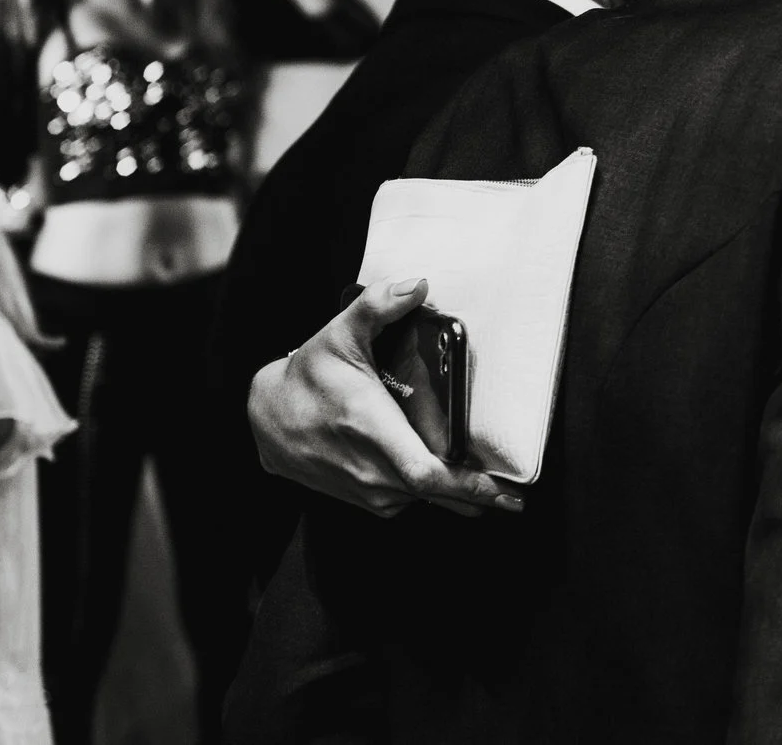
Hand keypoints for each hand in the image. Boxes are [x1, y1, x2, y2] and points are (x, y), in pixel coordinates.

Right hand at [247, 278, 522, 518]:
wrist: (264, 418)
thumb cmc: (306, 376)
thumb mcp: (338, 335)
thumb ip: (377, 306)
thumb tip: (417, 284)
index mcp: (370, 431)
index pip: (429, 475)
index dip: (471, 488)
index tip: (510, 496)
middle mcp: (370, 470)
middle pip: (437, 494)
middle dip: (479, 497)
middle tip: (517, 498)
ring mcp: (366, 490)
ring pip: (423, 499)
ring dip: (454, 493)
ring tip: (484, 483)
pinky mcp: (363, 498)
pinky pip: (407, 499)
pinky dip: (430, 491)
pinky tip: (445, 475)